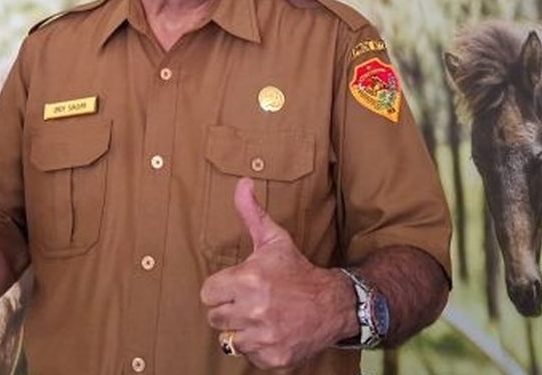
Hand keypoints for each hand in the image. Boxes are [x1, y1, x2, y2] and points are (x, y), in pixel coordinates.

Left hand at [199, 177, 353, 369]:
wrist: (334, 304)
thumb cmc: (298, 271)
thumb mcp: (274, 240)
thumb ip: (252, 212)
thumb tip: (242, 183)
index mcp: (248, 280)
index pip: (207, 293)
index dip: (220, 289)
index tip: (236, 287)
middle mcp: (255, 310)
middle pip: (215, 317)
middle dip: (229, 310)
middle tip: (250, 302)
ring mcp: (265, 337)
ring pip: (230, 340)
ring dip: (243, 330)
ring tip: (262, 317)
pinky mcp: (274, 358)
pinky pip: (249, 356)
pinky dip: (258, 348)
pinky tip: (273, 332)